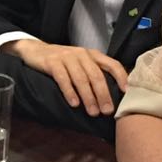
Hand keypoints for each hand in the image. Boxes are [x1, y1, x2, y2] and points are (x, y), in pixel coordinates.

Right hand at [1, 39, 128, 115]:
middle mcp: (81, 54)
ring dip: (88, 97)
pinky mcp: (52, 62)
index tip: (126, 92)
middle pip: (96, 75)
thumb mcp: (80, 63)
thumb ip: (93, 72)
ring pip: (81, 79)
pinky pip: (63, 78)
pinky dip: (69, 92)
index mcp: (92, 55)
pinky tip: (74, 103)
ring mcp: (66, 57)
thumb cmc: (61, 61)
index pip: (112, 64)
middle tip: (107, 111)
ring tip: (92, 111)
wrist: (35, 50)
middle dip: (103, 94)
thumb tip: (112, 94)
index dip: (121, 77)